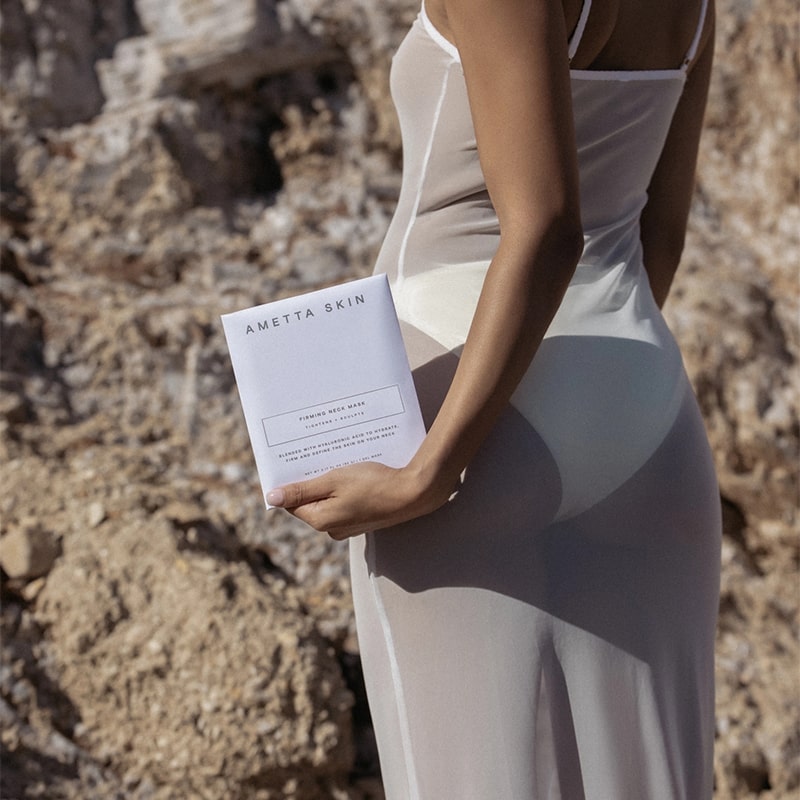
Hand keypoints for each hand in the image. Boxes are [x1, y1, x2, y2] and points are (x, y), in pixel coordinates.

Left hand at [266, 461, 448, 539]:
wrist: (413, 493)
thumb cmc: (374, 484)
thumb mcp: (334, 481)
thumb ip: (302, 490)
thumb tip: (272, 497)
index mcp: (320, 520)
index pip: (292, 502)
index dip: (291, 481)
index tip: (294, 461)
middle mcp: (332, 528)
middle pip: (310, 501)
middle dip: (312, 480)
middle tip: (317, 457)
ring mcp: (348, 526)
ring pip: (328, 500)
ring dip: (330, 483)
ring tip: (339, 463)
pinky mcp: (362, 520)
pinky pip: (344, 502)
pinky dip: (344, 489)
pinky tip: (354, 474)